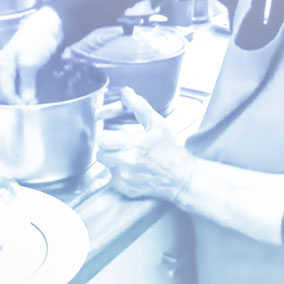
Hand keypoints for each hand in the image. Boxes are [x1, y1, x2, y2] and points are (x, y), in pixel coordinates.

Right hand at [0, 7, 64, 103]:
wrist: (50, 24)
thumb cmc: (39, 38)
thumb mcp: (31, 61)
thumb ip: (27, 82)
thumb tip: (27, 102)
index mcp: (2, 64)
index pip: (3, 92)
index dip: (15, 104)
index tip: (28, 111)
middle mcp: (3, 68)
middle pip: (5, 93)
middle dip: (16, 104)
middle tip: (31, 111)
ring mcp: (11, 69)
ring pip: (11, 91)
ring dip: (21, 100)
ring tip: (33, 107)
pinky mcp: (21, 70)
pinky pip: (18, 87)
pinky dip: (24, 94)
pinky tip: (33, 98)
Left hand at [100, 88, 193, 203]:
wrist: (182, 178)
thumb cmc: (171, 150)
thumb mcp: (157, 124)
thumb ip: (139, 106)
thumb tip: (125, 92)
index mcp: (133, 145)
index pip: (102, 139)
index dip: (106, 135)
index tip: (113, 134)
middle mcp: (127, 163)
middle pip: (100, 153)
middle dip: (108, 148)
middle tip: (121, 145)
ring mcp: (125, 179)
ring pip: (106, 166)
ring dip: (113, 161)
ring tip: (129, 157)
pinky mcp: (126, 190)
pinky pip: (113, 180)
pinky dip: (119, 174)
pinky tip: (133, 169)